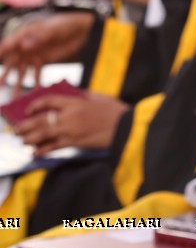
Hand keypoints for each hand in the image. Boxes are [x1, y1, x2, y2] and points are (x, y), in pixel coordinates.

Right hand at [0, 12, 93, 93]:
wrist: (80, 29)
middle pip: (11, 63)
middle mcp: (24, 47)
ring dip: (18, 85)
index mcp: (23, 36)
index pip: (7, 46)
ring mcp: (32, 54)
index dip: (0, 55)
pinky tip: (34, 94)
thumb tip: (24, 46)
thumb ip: (39, 38)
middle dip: (5, 76)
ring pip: (22, 72)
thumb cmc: (63, 25)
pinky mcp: (42, 60)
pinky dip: (35, 84)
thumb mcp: (52, 30)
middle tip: (0, 88)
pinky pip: (37, 74)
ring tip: (15, 98)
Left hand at [13, 91, 128, 155]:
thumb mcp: (99, 97)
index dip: (35, 105)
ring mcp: (71, 130)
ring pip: (43, 134)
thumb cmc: (115, 111)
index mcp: (75, 102)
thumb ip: (83, 95)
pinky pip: (53, 146)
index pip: (48, 101)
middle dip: (25, 125)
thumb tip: (70, 94)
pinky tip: (35, 153)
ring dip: (29, 138)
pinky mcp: (75, 142)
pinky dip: (42, 150)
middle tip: (17, 129)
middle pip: (40, 119)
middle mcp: (69, 115)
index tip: (28, 110)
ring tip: (23, 140)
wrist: (126, 127)